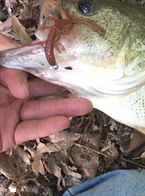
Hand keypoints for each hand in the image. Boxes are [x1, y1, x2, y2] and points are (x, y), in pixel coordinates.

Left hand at [0, 34, 91, 151]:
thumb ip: (2, 66)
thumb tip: (22, 89)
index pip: (17, 60)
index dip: (33, 60)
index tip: (49, 61)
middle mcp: (2, 91)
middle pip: (34, 85)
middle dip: (59, 84)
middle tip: (81, 82)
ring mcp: (5, 114)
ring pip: (37, 109)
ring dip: (62, 107)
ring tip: (85, 106)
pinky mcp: (7, 136)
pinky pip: (29, 130)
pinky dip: (46, 127)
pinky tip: (63, 121)